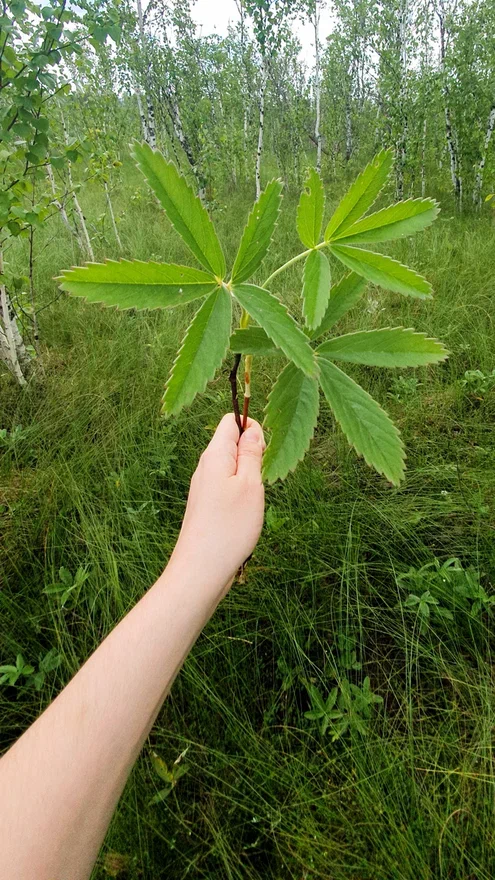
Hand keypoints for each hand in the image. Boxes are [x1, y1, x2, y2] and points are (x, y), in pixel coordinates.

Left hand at [171, 414, 264, 589]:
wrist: (201, 570)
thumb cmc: (229, 527)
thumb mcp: (250, 485)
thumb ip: (252, 453)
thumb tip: (253, 429)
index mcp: (214, 455)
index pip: (231, 421)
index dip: (252, 426)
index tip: (265, 450)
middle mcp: (205, 467)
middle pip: (231, 443)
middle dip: (253, 454)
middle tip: (262, 479)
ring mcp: (204, 487)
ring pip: (232, 468)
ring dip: (249, 478)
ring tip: (253, 501)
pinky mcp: (206, 506)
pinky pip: (227, 487)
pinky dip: (241, 495)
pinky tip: (245, 515)